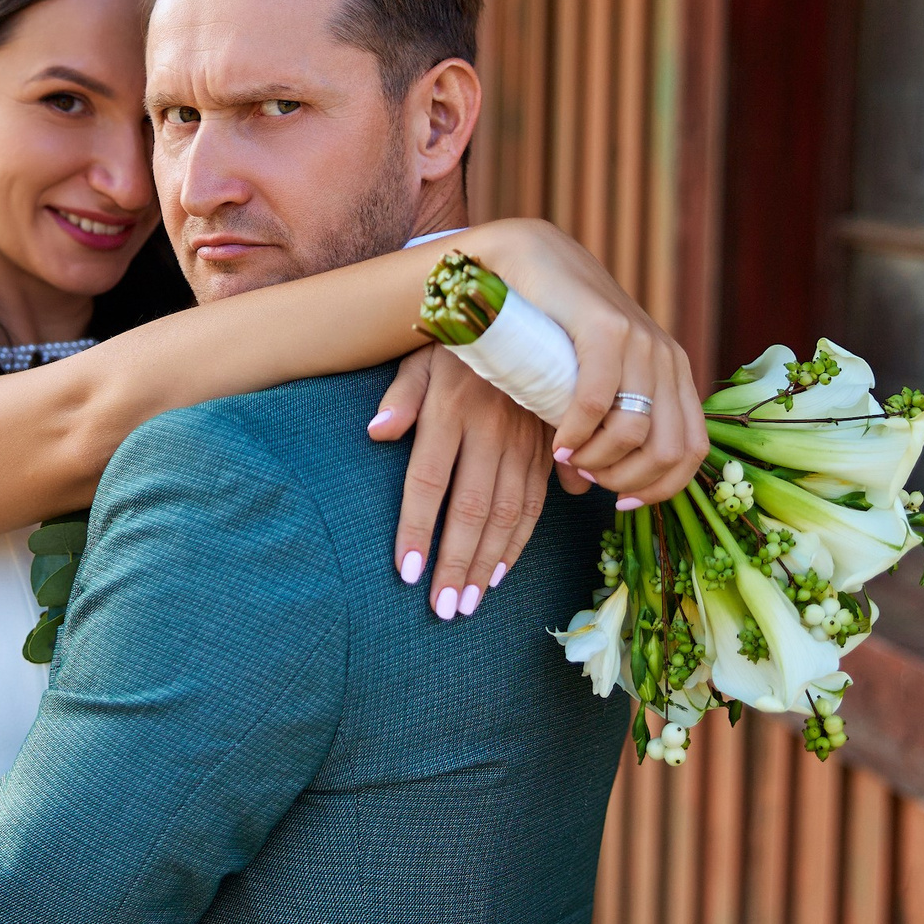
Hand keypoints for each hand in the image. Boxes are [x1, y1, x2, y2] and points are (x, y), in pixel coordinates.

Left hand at [369, 349, 554, 619]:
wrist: (524, 314)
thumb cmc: (456, 340)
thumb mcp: (420, 354)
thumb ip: (400, 395)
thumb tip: (376, 432)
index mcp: (451, 408)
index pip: (429, 481)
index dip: (419, 530)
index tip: (407, 574)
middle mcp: (490, 428)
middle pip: (472, 508)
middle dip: (457, 563)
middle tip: (443, 609)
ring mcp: (524, 439)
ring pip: (508, 512)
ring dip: (488, 562)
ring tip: (468, 602)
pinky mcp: (547, 445)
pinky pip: (537, 501)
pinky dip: (519, 541)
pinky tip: (501, 572)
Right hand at [472, 219, 708, 504]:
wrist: (530, 262)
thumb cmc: (552, 331)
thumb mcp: (583, 386)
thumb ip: (592, 434)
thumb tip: (582, 489)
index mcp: (674, 374)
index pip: (693, 451)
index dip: (661, 488)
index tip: (618, 503)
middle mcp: (668, 358)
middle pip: (671, 451)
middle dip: (627, 482)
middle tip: (588, 479)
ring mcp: (642, 340)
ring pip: (636, 432)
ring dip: (599, 461)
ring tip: (569, 459)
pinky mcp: (607, 327)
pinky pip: (599, 400)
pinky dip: (578, 434)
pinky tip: (559, 443)